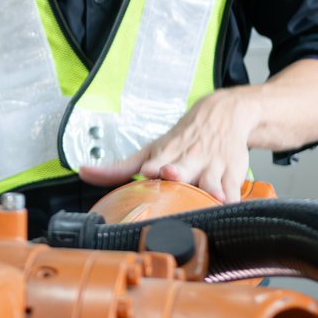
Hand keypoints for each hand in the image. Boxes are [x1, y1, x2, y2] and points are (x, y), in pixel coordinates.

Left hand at [77, 88, 259, 202]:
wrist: (224, 114)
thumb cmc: (182, 139)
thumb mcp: (151, 149)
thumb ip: (119, 168)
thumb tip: (83, 172)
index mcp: (166, 154)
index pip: (159, 161)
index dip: (155, 166)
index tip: (152, 171)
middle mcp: (189, 159)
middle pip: (184, 168)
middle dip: (179, 172)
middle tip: (173, 174)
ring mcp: (212, 165)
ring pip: (213, 179)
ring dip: (211, 187)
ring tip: (212, 195)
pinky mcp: (233, 173)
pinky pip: (234, 189)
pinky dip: (232, 197)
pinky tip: (230, 204)